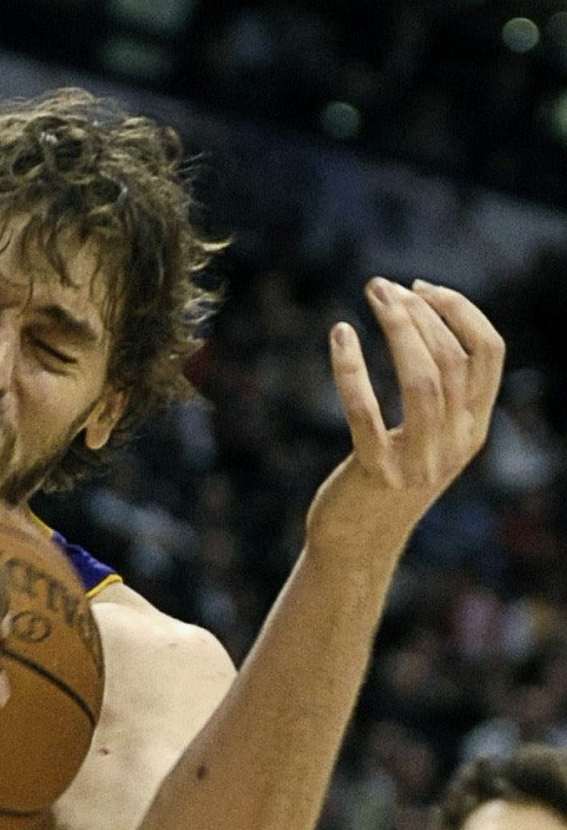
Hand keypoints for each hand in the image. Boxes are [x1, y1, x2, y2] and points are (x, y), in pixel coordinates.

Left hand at [311, 278, 503, 554]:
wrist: (356, 544)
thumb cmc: (384, 478)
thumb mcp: (426, 437)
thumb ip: (438, 395)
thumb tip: (418, 323)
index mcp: (474, 427)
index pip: (490, 353)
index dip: (459, 311)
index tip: (420, 287)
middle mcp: (456, 442)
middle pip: (453, 360)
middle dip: (418, 313)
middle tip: (381, 285)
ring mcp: (420, 460)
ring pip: (422, 382)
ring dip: (397, 330)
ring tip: (369, 297)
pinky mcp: (376, 472)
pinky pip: (365, 412)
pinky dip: (352, 368)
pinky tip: (339, 335)